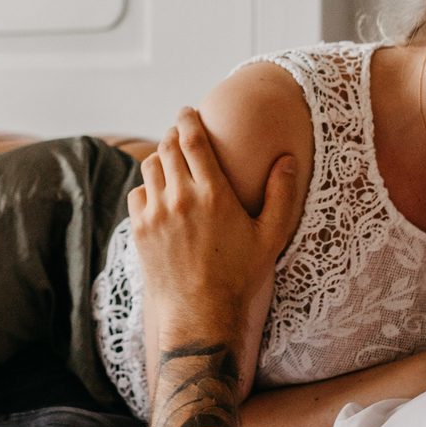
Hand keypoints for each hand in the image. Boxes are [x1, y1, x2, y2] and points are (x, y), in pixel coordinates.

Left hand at [128, 108, 301, 373]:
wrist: (201, 315)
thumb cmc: (240, 276)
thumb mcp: (270, 237)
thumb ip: (281, 194)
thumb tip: (287, 159)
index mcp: (212, 194)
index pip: (191, 139)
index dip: (188, 118)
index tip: (189, 111)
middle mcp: (179, 198)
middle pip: (167, 147)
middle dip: (174, 135)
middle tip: (183, 134)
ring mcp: (155, 214)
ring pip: (150, 167)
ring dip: (161, 159)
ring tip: (173, 163)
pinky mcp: (140, 230)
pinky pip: (138, 194)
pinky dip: (148, 188)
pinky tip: (161, 195)